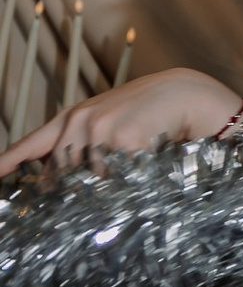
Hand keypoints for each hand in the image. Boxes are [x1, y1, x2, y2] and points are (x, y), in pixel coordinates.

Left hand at [0, 68, 242, 175]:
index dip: (7, 162)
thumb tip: (57, 182)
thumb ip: (78, 146)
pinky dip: (131, 179)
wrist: (181, 95)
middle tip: (103, 184)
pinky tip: (145, 159)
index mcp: (70, 119)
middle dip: (74, 191)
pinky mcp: (124, 139)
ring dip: (108, 185)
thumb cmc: (143, 114)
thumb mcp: (104, 123)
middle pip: (62, 174)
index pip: (31, 144)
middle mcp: (79, 122)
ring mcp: (100, 129)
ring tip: (133, 162)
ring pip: (92, 180)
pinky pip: (121, 177)